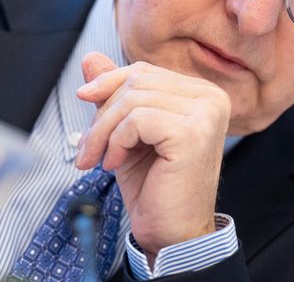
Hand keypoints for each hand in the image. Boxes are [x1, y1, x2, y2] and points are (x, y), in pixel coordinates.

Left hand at [75, 52, 230, 260]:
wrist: (172, 235)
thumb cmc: (155, 186)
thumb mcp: (127, 133)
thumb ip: (114, 94)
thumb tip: (90, 58)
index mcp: (201, 93)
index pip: (145, 70)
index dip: (109, 82)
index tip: (83, 97)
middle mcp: (210, 98)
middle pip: (137, 81)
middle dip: (103, 113)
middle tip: (89, 147)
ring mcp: (205, 114)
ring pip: (133, 99)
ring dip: (104, 131)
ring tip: (100, 158)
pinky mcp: (193, 133)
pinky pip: (138, 119)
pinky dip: (117, 141)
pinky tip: (116, 163)